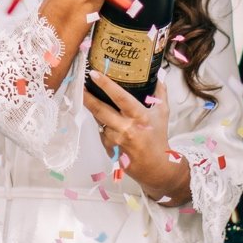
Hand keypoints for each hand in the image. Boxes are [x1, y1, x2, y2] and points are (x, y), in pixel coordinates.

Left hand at [83, 72, 188, 198]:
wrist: (156, 168)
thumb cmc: (158, 138)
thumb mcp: (162, 114)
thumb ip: (160, 93)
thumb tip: (160, 75)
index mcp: (139, 117)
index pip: (120, 97)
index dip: (106, 85)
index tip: (94, 74)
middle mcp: (126, 128)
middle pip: (100, 110)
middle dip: (87, 97)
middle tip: (79, 84)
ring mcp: (116, 140)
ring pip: (99, 121)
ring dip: (96, 112)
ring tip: (96, 102)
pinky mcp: (110, 149)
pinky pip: (102, 133)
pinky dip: (104, 127)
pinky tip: (111, 126)